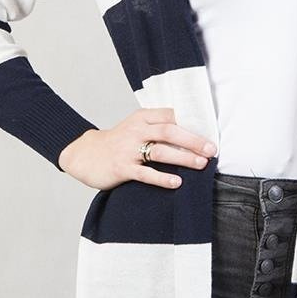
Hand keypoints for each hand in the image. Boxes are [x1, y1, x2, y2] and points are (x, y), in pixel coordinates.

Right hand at [57, 106, 216, 189]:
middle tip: (212, 149)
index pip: (171, 115)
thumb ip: (159, 126)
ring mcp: (128, 149)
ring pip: (161, 151)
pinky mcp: (122, 168)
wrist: (84, 154)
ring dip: (183, 157)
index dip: (192, 122)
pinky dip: (162, 178)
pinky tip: (176, 182)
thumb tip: (193, 131)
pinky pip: (145, 173)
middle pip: (170, 131)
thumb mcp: (136, 126)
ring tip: (201, 164)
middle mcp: (136, 130)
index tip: (210, 131)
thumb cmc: (118, 141)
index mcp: (142, 117)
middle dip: (193, 140)